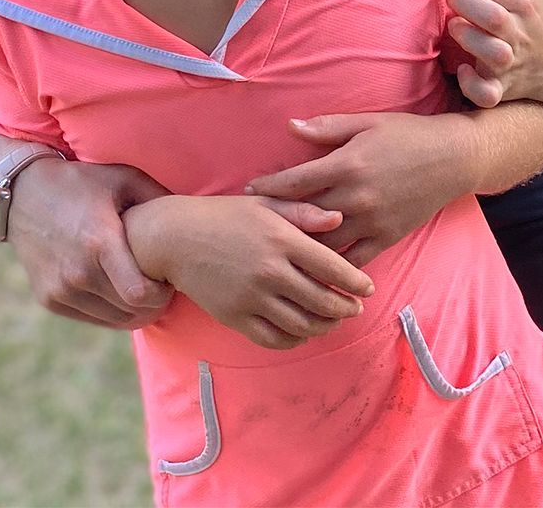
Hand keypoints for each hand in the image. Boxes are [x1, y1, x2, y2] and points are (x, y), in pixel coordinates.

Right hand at [5, 159, 175, 329]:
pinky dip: (109, 310)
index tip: (167, 279)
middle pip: (131, 311)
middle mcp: (77, 272)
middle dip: (153, 303)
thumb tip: (192, 219)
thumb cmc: (83, 182)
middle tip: (160, 284)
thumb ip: (159, 199)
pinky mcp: (48, 298)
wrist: (24, 193)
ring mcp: (59, 288)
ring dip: (133, 310)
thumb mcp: (124, 179)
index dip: (161, 294)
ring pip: (113, 320)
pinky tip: (117, 289)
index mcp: (99, 242)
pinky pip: (92, 318)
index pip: (139, 295)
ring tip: (141, 287)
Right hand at [124, 195, 375, 350]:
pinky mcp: (235, 317)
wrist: (175, 237)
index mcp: (282, 238)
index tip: (367, 288)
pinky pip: (274, 338)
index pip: (332, 267)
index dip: (356, 282)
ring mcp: (252, 297)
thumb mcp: (265, 203)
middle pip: (322, 301)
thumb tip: (340, 219)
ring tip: (333, 321)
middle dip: (345, 308)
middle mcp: (270, 271)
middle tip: (355, 308)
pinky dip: (295, 339)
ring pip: (302, 324)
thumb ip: (304, 212)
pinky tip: (303, 331)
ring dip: (325, 327)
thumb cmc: (225, 215)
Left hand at [244, 112, 474, 267]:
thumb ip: (327, 127)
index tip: (247, 191)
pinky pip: (354, 260)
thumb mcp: (367, 122)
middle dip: (276, 221)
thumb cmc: (407, 134)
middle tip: (252, 226)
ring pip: (325, 244)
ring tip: (274, 253)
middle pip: (304, 216)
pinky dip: (333, 268)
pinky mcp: (387, 237)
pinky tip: (314, 273)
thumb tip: (290, 126)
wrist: (453, 158)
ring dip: (299, 249)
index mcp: (347, 165)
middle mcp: (356, 197)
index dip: (268, 187)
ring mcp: (372, 221)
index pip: (296, 181)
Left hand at [436, 0, 542, 109]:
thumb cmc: (536, 9)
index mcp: (523, 1)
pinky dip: (473, 85)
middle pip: (490, 16)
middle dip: (463, 1)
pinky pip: (487, 93)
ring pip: (489, 52)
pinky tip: (464, 70)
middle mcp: (518, 32)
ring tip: (455, 24)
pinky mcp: (502, 88)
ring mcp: (510, 62)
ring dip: (467, 37)